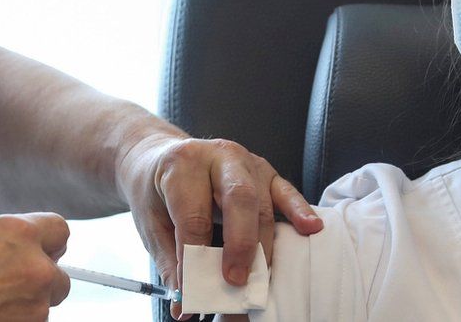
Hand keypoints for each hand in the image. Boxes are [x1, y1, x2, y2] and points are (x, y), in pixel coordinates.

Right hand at [0, 213, 70, 320]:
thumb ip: (6, 240)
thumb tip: (21, 248)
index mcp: (19, 232)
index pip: (61, 230)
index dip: (47, 242)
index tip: (39, 250)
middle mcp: (35, 265)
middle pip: (61, 274)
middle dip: (41, 278)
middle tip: (10, 284)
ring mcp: (34, 303)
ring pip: (46, 303)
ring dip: (27, 303)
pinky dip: (15, 320)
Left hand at [119, 135, 323, 320]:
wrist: (158, 156)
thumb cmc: (156, 190)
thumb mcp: (151, 223)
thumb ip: (171, 263)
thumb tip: (185, 304)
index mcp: (182, 164)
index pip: (193, 216)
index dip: (194, 258)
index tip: (192, 292)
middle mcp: (219, 155)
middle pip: (238, 199)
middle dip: (240, 245)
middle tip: (235, 282)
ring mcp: (246, 160)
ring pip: (263, 203)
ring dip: (264, 246)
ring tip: (258, 280)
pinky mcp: (265, 170)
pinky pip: (285, 191)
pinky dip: (299, 211)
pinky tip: (309, 228)